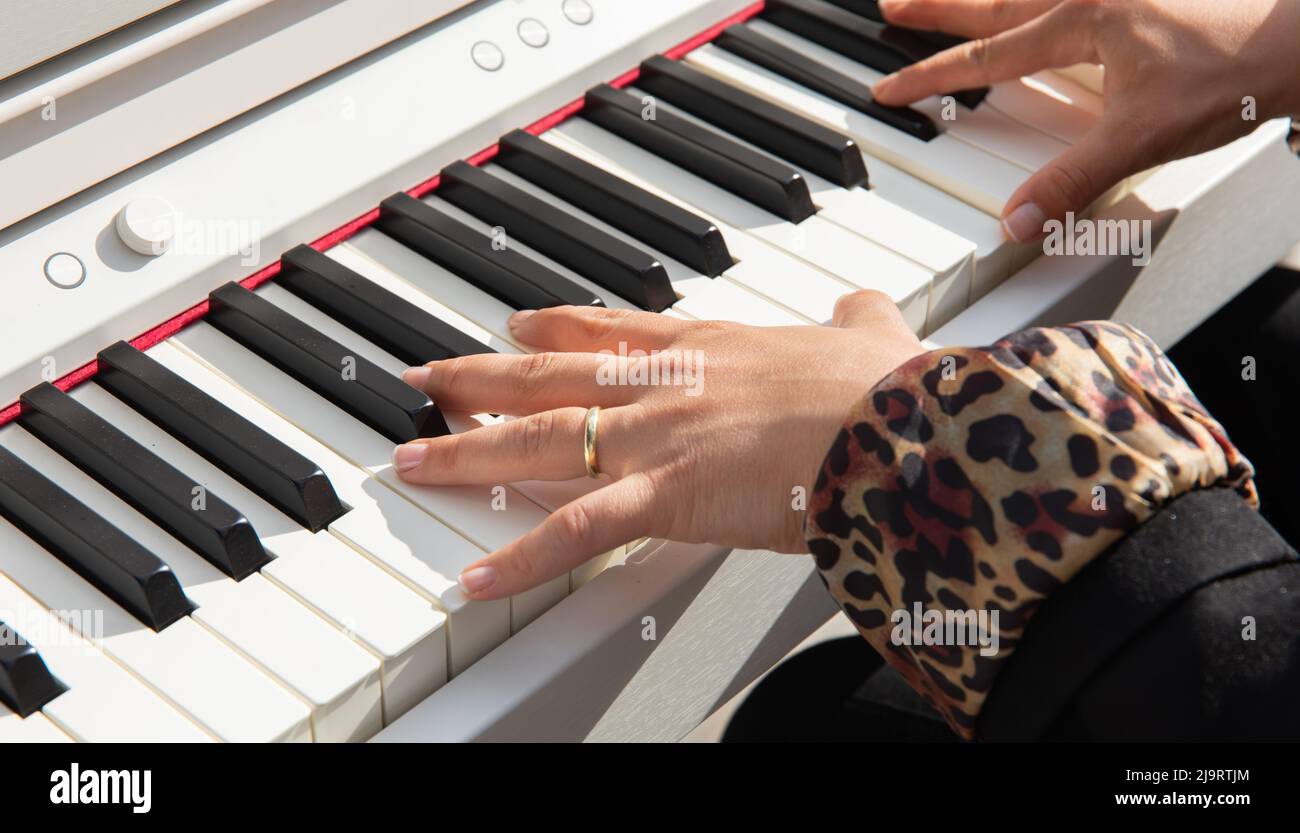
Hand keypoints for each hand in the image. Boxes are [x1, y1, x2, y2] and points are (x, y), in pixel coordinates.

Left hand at [393, 291, 924, 599]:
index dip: (556, 327)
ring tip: (412, 461)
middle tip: (425, 380)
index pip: (612, 330)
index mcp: (712, 347)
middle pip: (550, 376)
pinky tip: (476, 579)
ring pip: (539, 439)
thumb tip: (863, 307)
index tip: (517, 324)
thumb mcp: (871, 336)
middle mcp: (668, 382)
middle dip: (478, 378)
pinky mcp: (667, 494)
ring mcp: (659, 435)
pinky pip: (576, 531)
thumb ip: (858, 321)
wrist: (901, 423)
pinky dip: (522, 559)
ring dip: (467, 450)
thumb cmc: (889, 389)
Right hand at [872, 0, 1299, 240]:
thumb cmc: (1235, 73)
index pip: (986, 56)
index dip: (932, 76)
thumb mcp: (1143, 136)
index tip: (890, 86)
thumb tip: (1018, 220)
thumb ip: (1074, 181)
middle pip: (994, 1)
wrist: (1298, 38)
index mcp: (1080, 22)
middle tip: (892, 3)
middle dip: (937, 6)